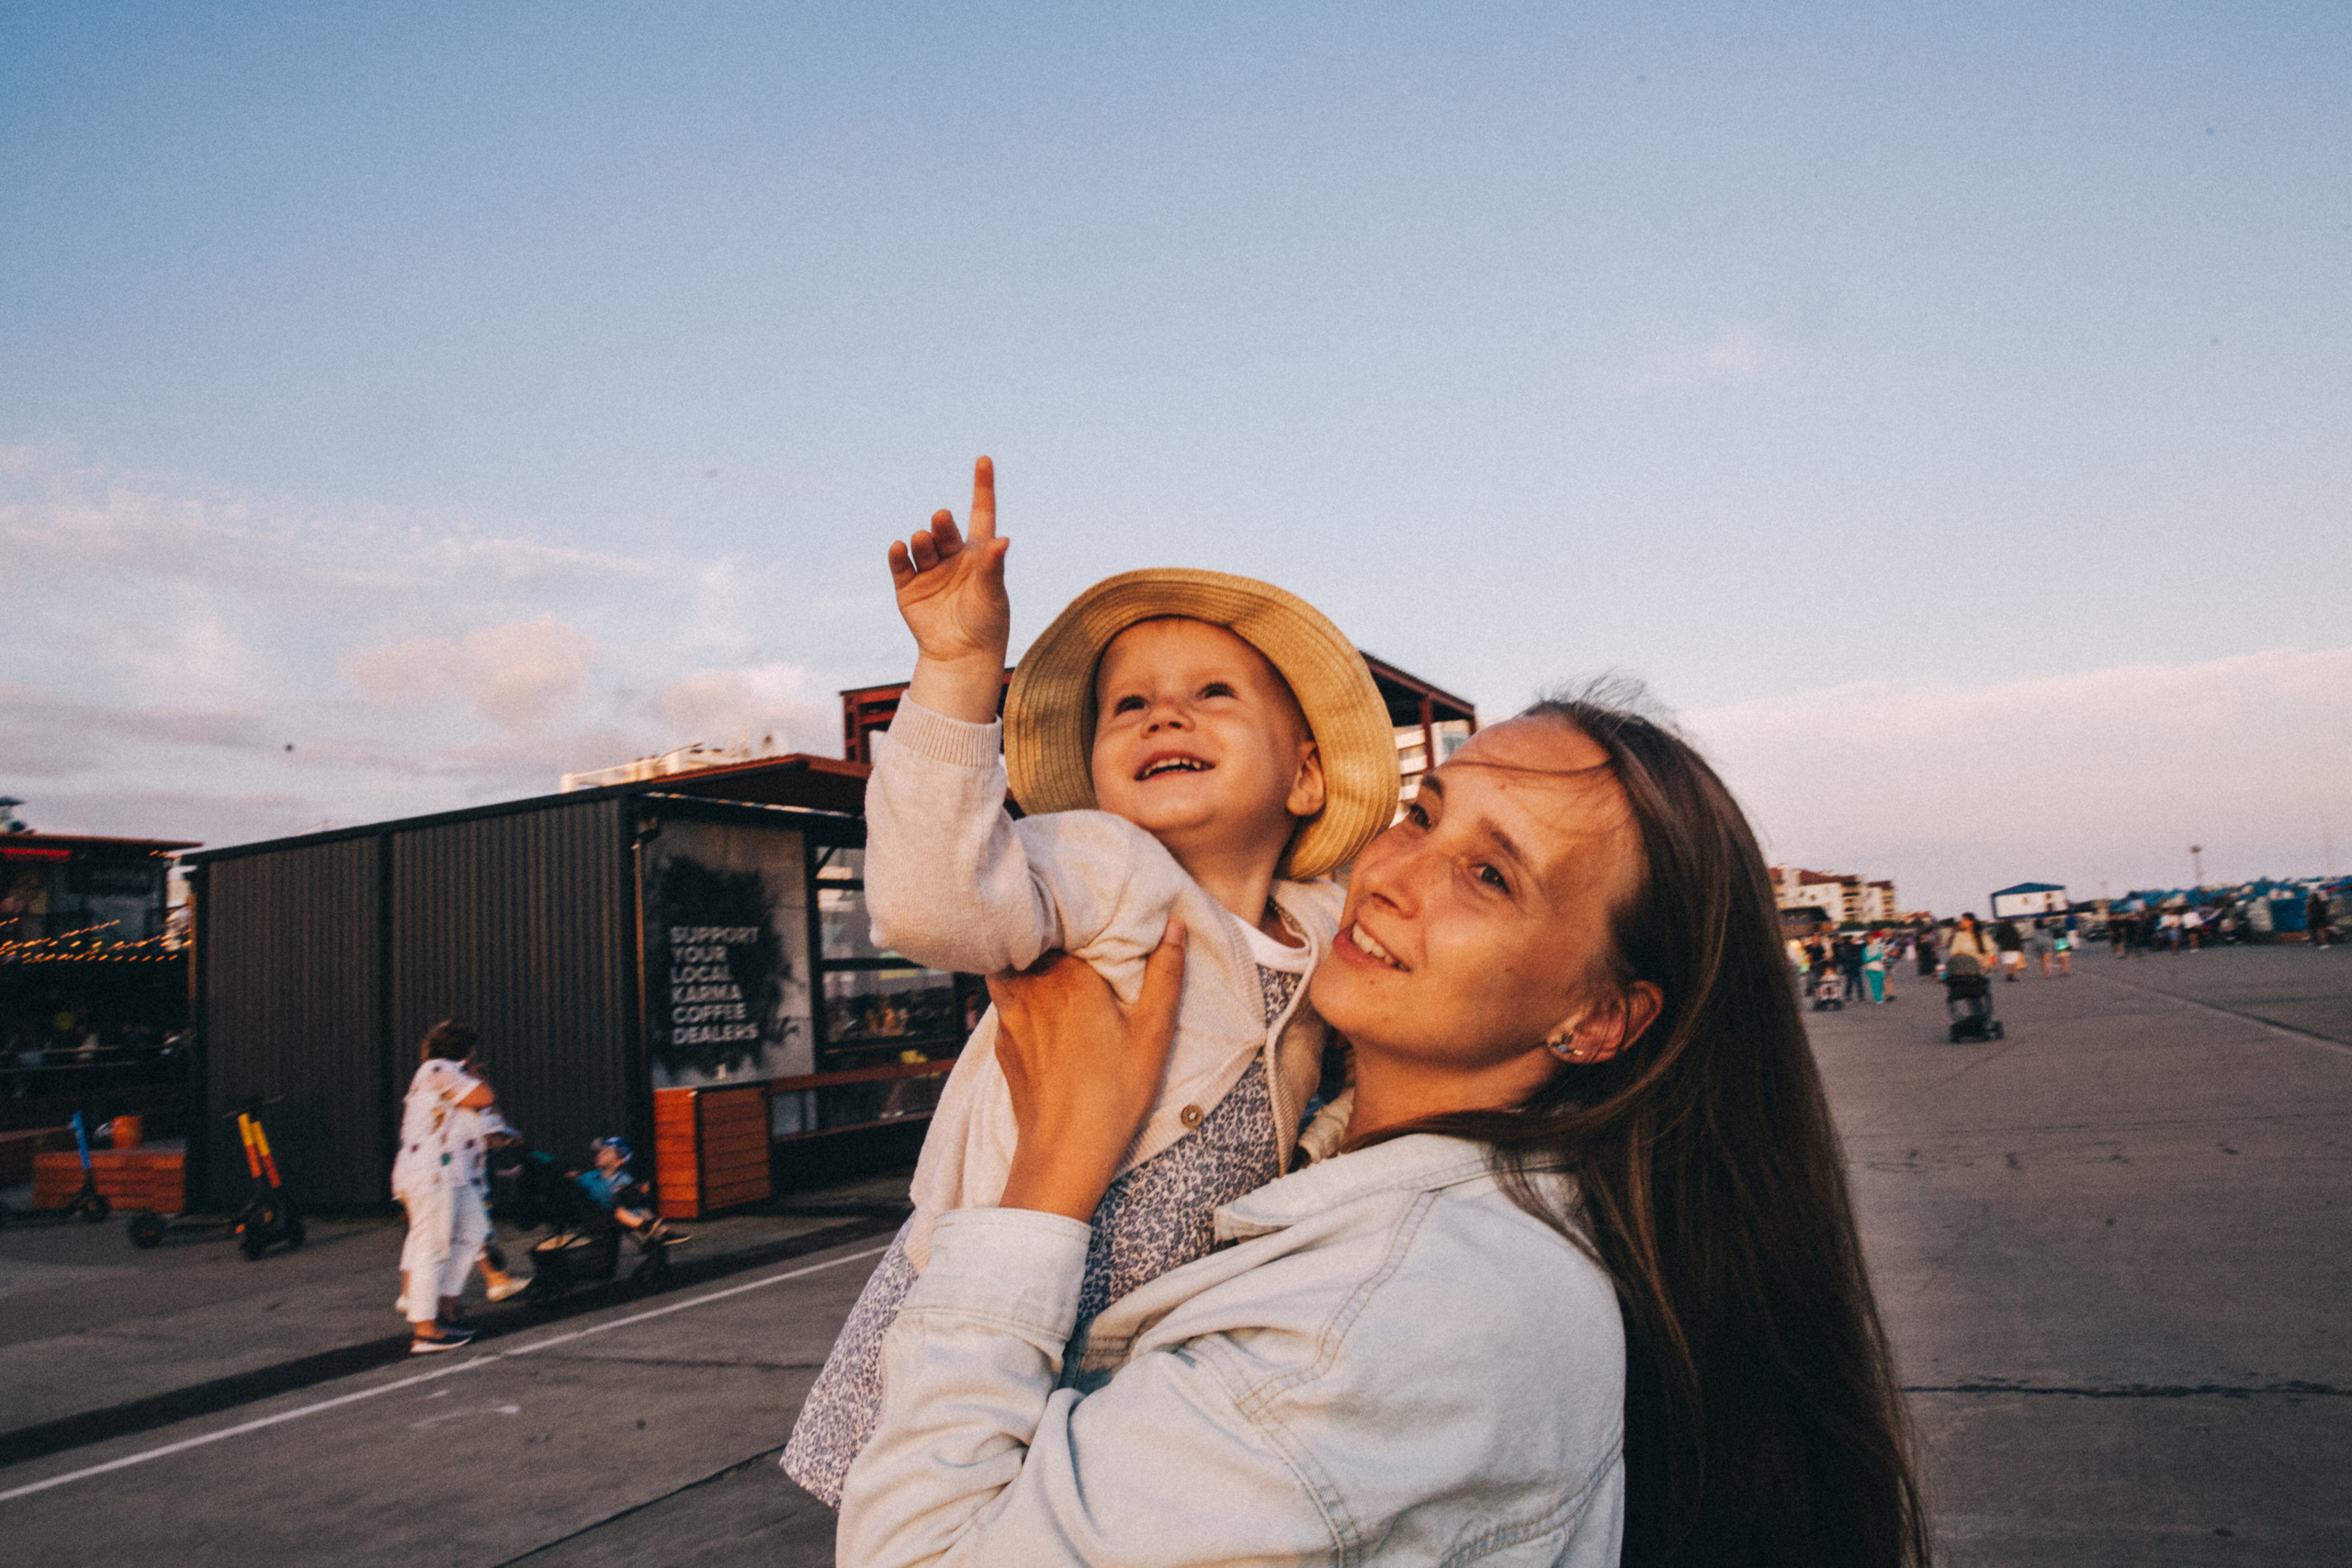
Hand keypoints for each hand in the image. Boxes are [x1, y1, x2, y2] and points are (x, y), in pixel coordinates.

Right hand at [893, 456, 1009, 724]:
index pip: (982, 513)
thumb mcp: (993, 594)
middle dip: (943, 524)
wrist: (961, 657)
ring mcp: (929, 570)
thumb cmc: (986, 625)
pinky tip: (900, 547)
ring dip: (922, 540)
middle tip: (942, 520)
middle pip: (946, 531)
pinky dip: (899, 554)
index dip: (982, 487)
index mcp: (979, 554)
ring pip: (923, 545)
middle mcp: (953, 557)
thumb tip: (1003, 539)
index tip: (984, 460)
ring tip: (922, 541)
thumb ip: (994, 567)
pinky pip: (901, 564)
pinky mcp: (908, 587)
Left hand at [991, 919, 1186, 1221]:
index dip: (1072, 914)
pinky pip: (1005, 1002)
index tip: (1091, 916)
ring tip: (1055, 969)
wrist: (1064, 1150)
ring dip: (1028, 962)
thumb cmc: (1115, 1092)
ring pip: (1010, 968)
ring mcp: (1009, 1015)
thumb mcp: (1153, 1031)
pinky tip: (1043, 1011)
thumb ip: (1164, 973)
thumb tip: (1173, 925)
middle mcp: (1031, 988)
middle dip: (1048, 933)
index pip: (1061, 922)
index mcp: (1068, 976)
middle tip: (1074, 936)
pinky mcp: (1001, 1042)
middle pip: (1032, 942)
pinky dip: (1019, 995)